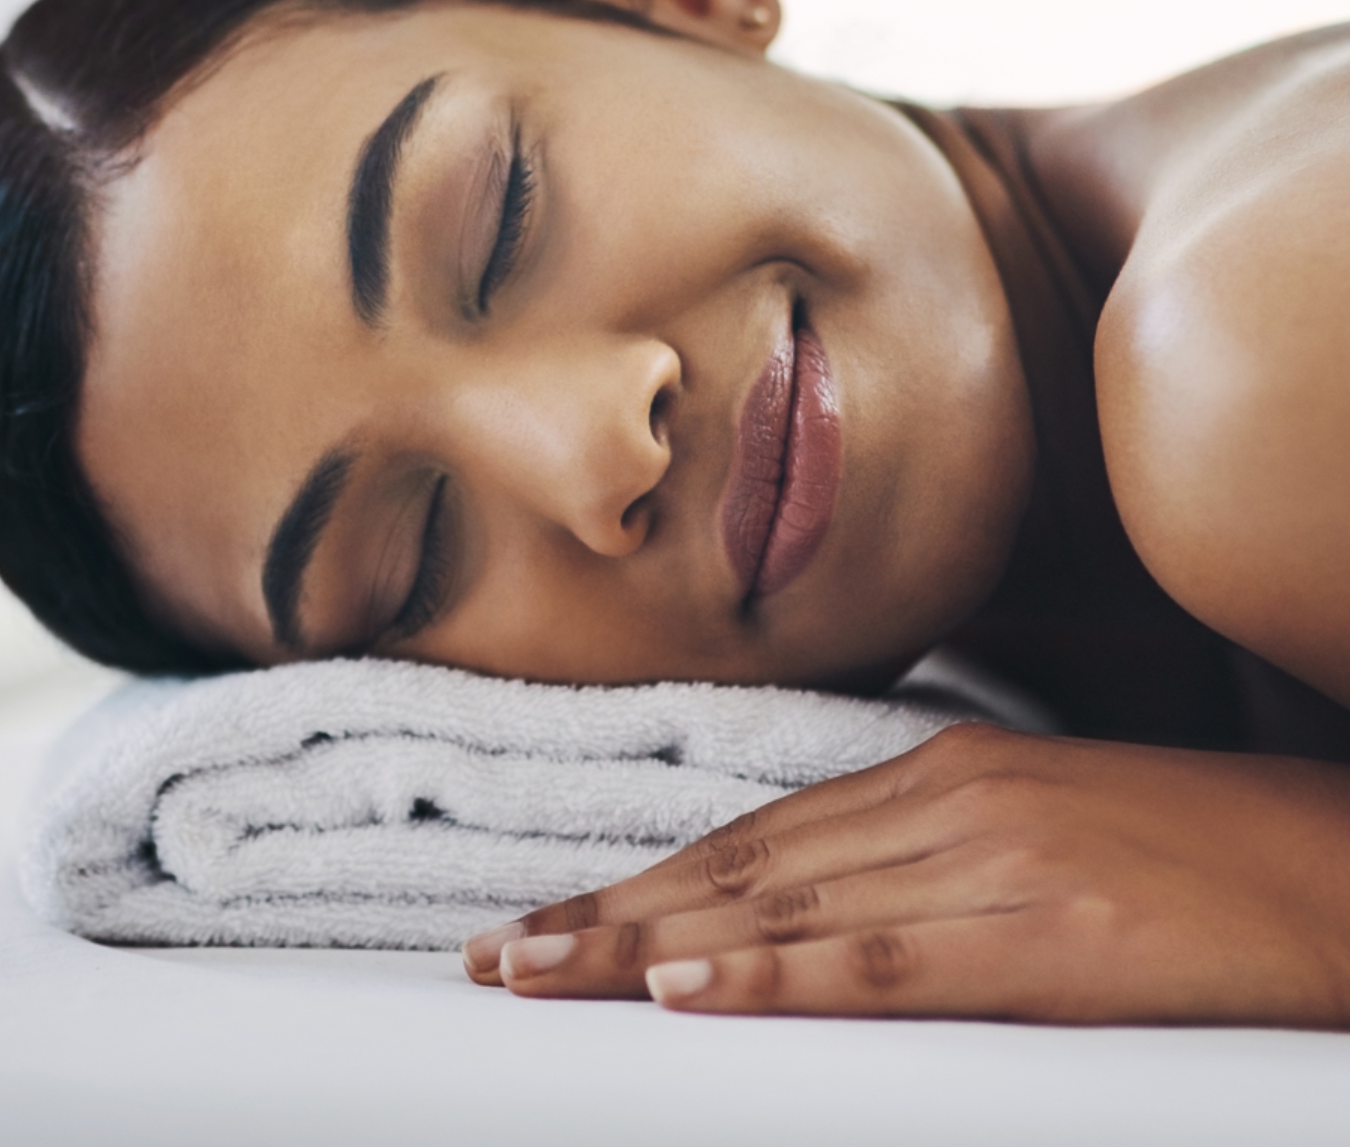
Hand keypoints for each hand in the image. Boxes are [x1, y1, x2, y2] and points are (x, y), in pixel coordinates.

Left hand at [462, 723, 1349, 1024]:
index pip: (758, 837)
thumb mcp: (1050, 839)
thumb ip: (934, 867)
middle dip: (611, 914)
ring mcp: (1000, 864)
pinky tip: (695, 990)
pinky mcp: (1058, 941)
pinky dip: (782, 978)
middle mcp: (952, 802)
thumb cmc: (1204, 862)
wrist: (1346, 868)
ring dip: (650, 947)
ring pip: (788, 910)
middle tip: (500, 956)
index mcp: (948, 774)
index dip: (646, 881)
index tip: (554, 920)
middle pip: (746, 868)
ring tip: (544, 976)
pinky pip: (891, 963)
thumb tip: (817, 921)